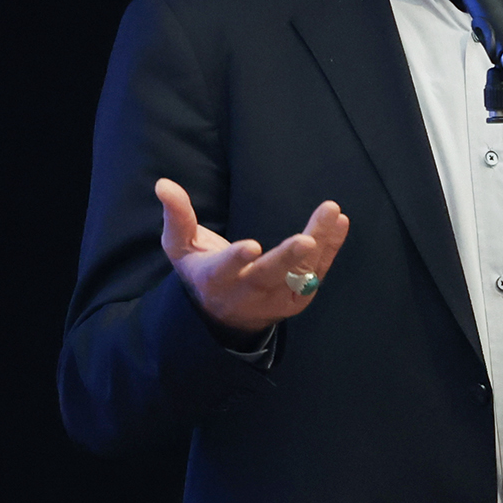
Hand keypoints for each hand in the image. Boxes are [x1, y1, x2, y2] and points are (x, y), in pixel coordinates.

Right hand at [156, 178, 350, 336]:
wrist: (226, 318)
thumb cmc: (201, 271)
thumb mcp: (181, 247)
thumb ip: (177, 217)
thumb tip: (164, 184)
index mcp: (215, 280)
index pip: (224, 271)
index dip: (236, 259)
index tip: (251, 246)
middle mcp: (247, 293)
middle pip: (269, 276)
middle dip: (288, 258)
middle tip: (306, 240)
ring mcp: (275, 300)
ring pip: (299, 274)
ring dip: (320, 246)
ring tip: (333, 216)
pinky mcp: (297, 300)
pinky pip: (317, 274)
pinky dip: (331, 250)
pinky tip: (339, 223)